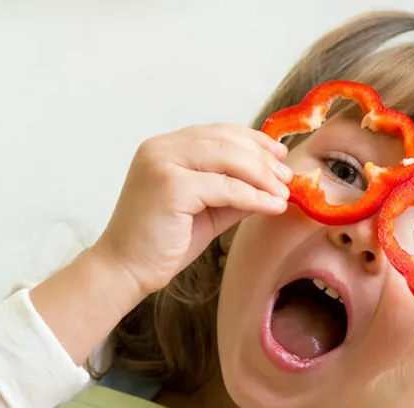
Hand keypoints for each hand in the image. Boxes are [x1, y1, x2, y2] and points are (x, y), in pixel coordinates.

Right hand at [94, 123, 291, 296]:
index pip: (217, 132)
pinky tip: (272, 206)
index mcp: (165, 148)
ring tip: (284, 192)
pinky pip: (225, 187)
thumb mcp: (206, 210)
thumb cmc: (162, 243)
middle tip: (288, 176)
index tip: (279, 153)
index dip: (253, 140)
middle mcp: (161, 148)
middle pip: (226, 141)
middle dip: (263, 158)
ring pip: (228, 159)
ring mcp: (163, 164)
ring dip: (263, 175)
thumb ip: (234, 192)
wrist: (125, 270)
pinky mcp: (171, 187)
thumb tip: (273, 184)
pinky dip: (254, 196)